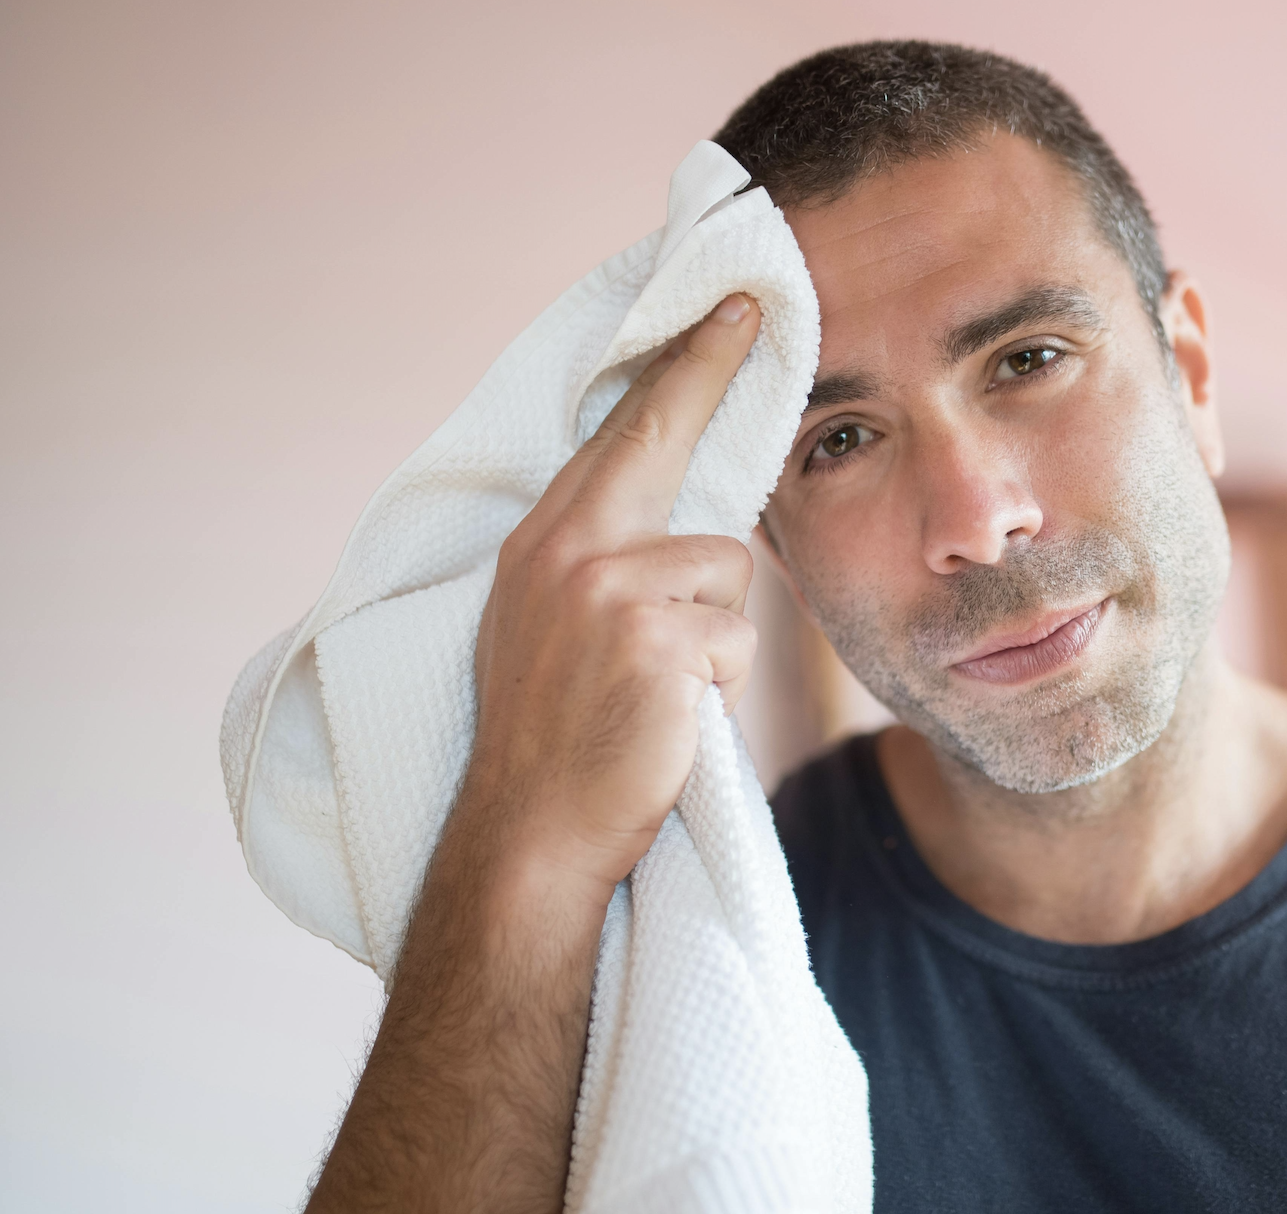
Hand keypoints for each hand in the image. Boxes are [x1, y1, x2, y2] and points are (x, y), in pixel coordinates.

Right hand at [462, 293, 761, 909]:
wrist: (533, 831)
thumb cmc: (557, 737)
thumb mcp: (553, 628)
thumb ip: (599, 562)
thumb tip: (679, 519)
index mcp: (542, 544)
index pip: (617, 435)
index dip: (673, 369)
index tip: (719, 308)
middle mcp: (566, 551)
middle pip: (664, 441)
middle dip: (708, 370)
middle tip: (753, 307)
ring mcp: (608, 591)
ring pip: (728, 572)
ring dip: (718, 637)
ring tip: (662, 688)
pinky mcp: (654, 637)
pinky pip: (739, 639)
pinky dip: (721, 685)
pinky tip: (671, 716)